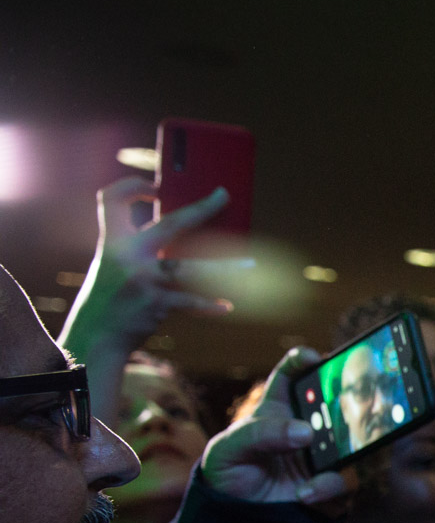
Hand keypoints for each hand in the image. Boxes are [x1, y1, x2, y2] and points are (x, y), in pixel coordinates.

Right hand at [59, 177, 236, 423]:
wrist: (96, 335)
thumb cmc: (111, 297)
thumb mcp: (114, 265)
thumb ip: (140, 249)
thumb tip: (187, 237)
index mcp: (112, 241)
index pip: (111, 200)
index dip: (130, 187)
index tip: (154, 186)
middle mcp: (126, 255)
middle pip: (169, 224)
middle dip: (201, 208)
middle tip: (223, 195)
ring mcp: (142, 278)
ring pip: (192, 268)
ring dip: (225, 268)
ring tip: (250, 266)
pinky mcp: (154, 302)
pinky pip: (191, 301)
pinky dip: (209, 305)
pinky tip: (226, 306)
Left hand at [199, 348, 352, 508]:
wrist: (233, 520)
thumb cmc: (228, 474)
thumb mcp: (228, 449)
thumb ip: (261, 433)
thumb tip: (306, 432)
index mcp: (279, 409)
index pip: (292, 376)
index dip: (304, 361)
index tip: (313, 358)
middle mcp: (308, 428)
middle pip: (336, 404)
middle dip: (350, 398)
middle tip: (351, 398)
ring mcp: (324, 456)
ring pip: (352, 441)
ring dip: (344, 444)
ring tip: (321, 457)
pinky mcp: (334, 485)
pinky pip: (346, 480)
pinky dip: (329, 485)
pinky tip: (304, 492)